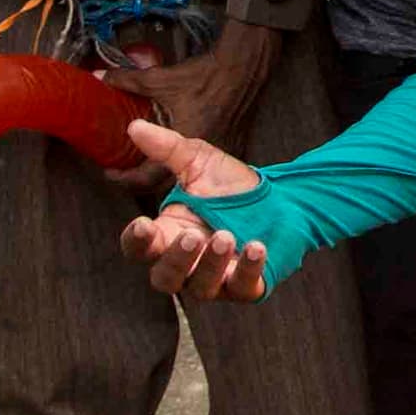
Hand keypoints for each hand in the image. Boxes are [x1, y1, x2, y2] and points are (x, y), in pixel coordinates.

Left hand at [105, 21, 283, 192]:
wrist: (244, 67)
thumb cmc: (207, 74)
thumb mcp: (160, 79)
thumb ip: (127, 81)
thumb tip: (99, 77)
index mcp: (186, 141)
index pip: (149, 175)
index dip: (126, 178)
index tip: (110, 173)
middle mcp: (205, 152)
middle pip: (168, 183)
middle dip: (143, 179)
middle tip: (124, 170)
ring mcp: (222, 151)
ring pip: (188, 176)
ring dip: (166, 173)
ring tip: (146, 164)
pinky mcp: (232, 144)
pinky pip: (206, 164)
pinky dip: (189, 164)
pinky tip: (179, 154)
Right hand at [119, 121, 270, 298]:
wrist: (280, 197)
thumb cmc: (230, 186)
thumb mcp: (198, 162)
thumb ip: (167, 148)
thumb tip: (135, 127)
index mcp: (166, 236)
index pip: (138, 248)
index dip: (136, 241)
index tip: (143, 225)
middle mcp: (186, 264)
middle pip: (164, 278)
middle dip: (176, 259)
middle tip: (192, 235)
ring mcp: (215, 279)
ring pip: (200, 287)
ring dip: (211, 263)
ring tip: (226, 234)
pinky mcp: (246, 286)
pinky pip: (242, 287)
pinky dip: (247, 269)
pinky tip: (256, 246)